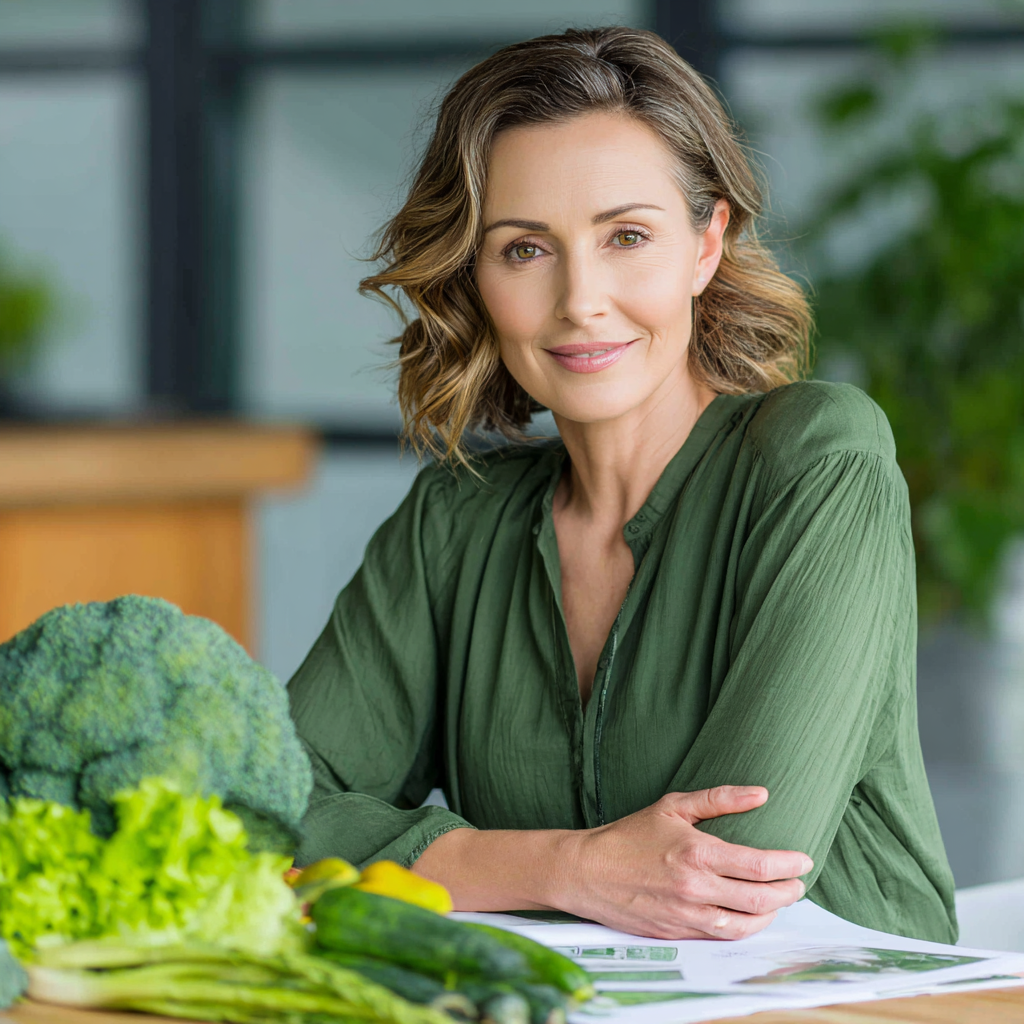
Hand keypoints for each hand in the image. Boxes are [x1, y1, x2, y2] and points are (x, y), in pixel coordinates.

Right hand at [561, 786, 811, 939]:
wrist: (588, 871)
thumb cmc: (629, 835)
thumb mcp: (672, 805)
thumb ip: (719, 799)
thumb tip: (760, 794)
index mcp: (697, 853)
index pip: (759, 866)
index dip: (789, 865)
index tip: (803, 860)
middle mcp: (696, 888)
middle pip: (760, 899)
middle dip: (788, 892)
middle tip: (798, 882)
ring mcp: (687, 915)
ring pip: (746, 925)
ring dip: (771, 914)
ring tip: (779, 900)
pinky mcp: (678, 932)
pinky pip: (722, 936)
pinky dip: (744, 928)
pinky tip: (750, 915)